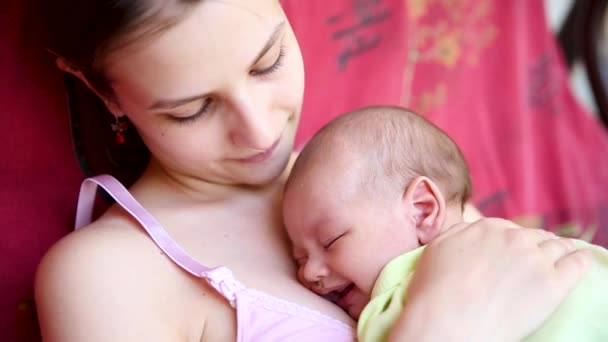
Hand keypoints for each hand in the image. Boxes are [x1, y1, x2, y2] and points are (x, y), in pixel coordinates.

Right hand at [388, 218, 591, 341]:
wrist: (445, 322)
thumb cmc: (433, 290)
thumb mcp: (437, 248)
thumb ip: (459, 233)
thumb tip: (474, 230)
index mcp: (488, 228)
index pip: (509, 229)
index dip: (512, 241)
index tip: (515, 251)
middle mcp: (515, 238)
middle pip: (535, 236)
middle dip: (537, 244)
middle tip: (538, 257)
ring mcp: (536, 260)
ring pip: (559, 246)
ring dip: (561, 249)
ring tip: (564, 256)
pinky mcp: (553, 284)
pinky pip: (577, 264)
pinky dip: (580, 260)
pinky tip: (580, 261)